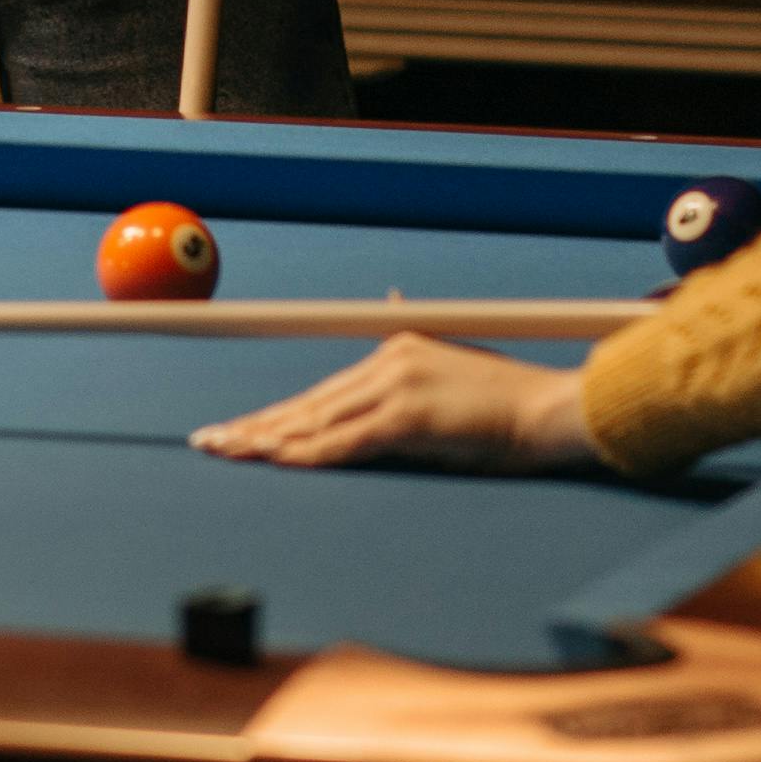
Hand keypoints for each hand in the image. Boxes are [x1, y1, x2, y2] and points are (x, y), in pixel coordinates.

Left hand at [187, 336, 597, 474]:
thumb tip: (391, 299)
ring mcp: (397, 385)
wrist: (551, 409)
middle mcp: (387, 360)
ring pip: (317, 420)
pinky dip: (310, 454)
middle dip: (255, 426)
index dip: (275, 414)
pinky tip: (279, 461)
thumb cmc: (507, 404)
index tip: (236, 429)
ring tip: (227, 451)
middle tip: (209, 441)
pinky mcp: (410, 415)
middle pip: (307, 404)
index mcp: (393, 350)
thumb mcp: (453, 365)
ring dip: (267, 441)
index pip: (320, 393)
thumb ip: (416, 349)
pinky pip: (348, 441)